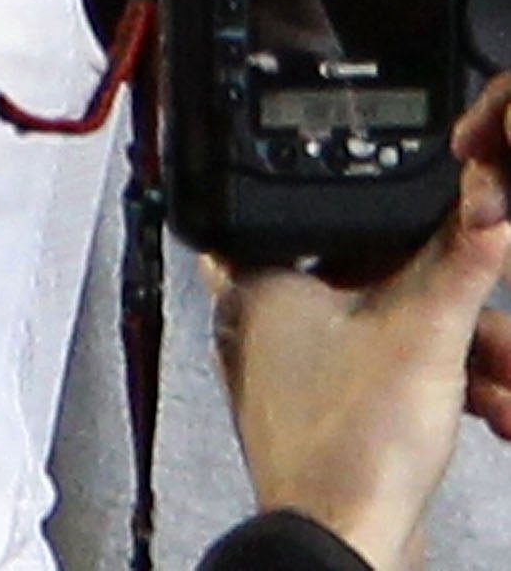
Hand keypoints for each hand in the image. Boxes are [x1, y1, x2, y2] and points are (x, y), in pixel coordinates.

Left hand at [213, 72, 510, 570]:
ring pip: (386, 334)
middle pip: (367, 279)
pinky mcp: (328, 419)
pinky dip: (440, 387)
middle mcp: (263, 322)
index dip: (369, 210)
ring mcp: (294, 375)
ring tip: (504, 372)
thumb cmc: (350, 450)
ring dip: (458, 352)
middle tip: (486, 314)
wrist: (350, 549)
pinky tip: (491, 407)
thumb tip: (485, 208)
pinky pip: (388, 380)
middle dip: (445, 301)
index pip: (307, 210)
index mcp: (258, 280)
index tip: (419, 214)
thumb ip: (459, 262)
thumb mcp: (425, 335)